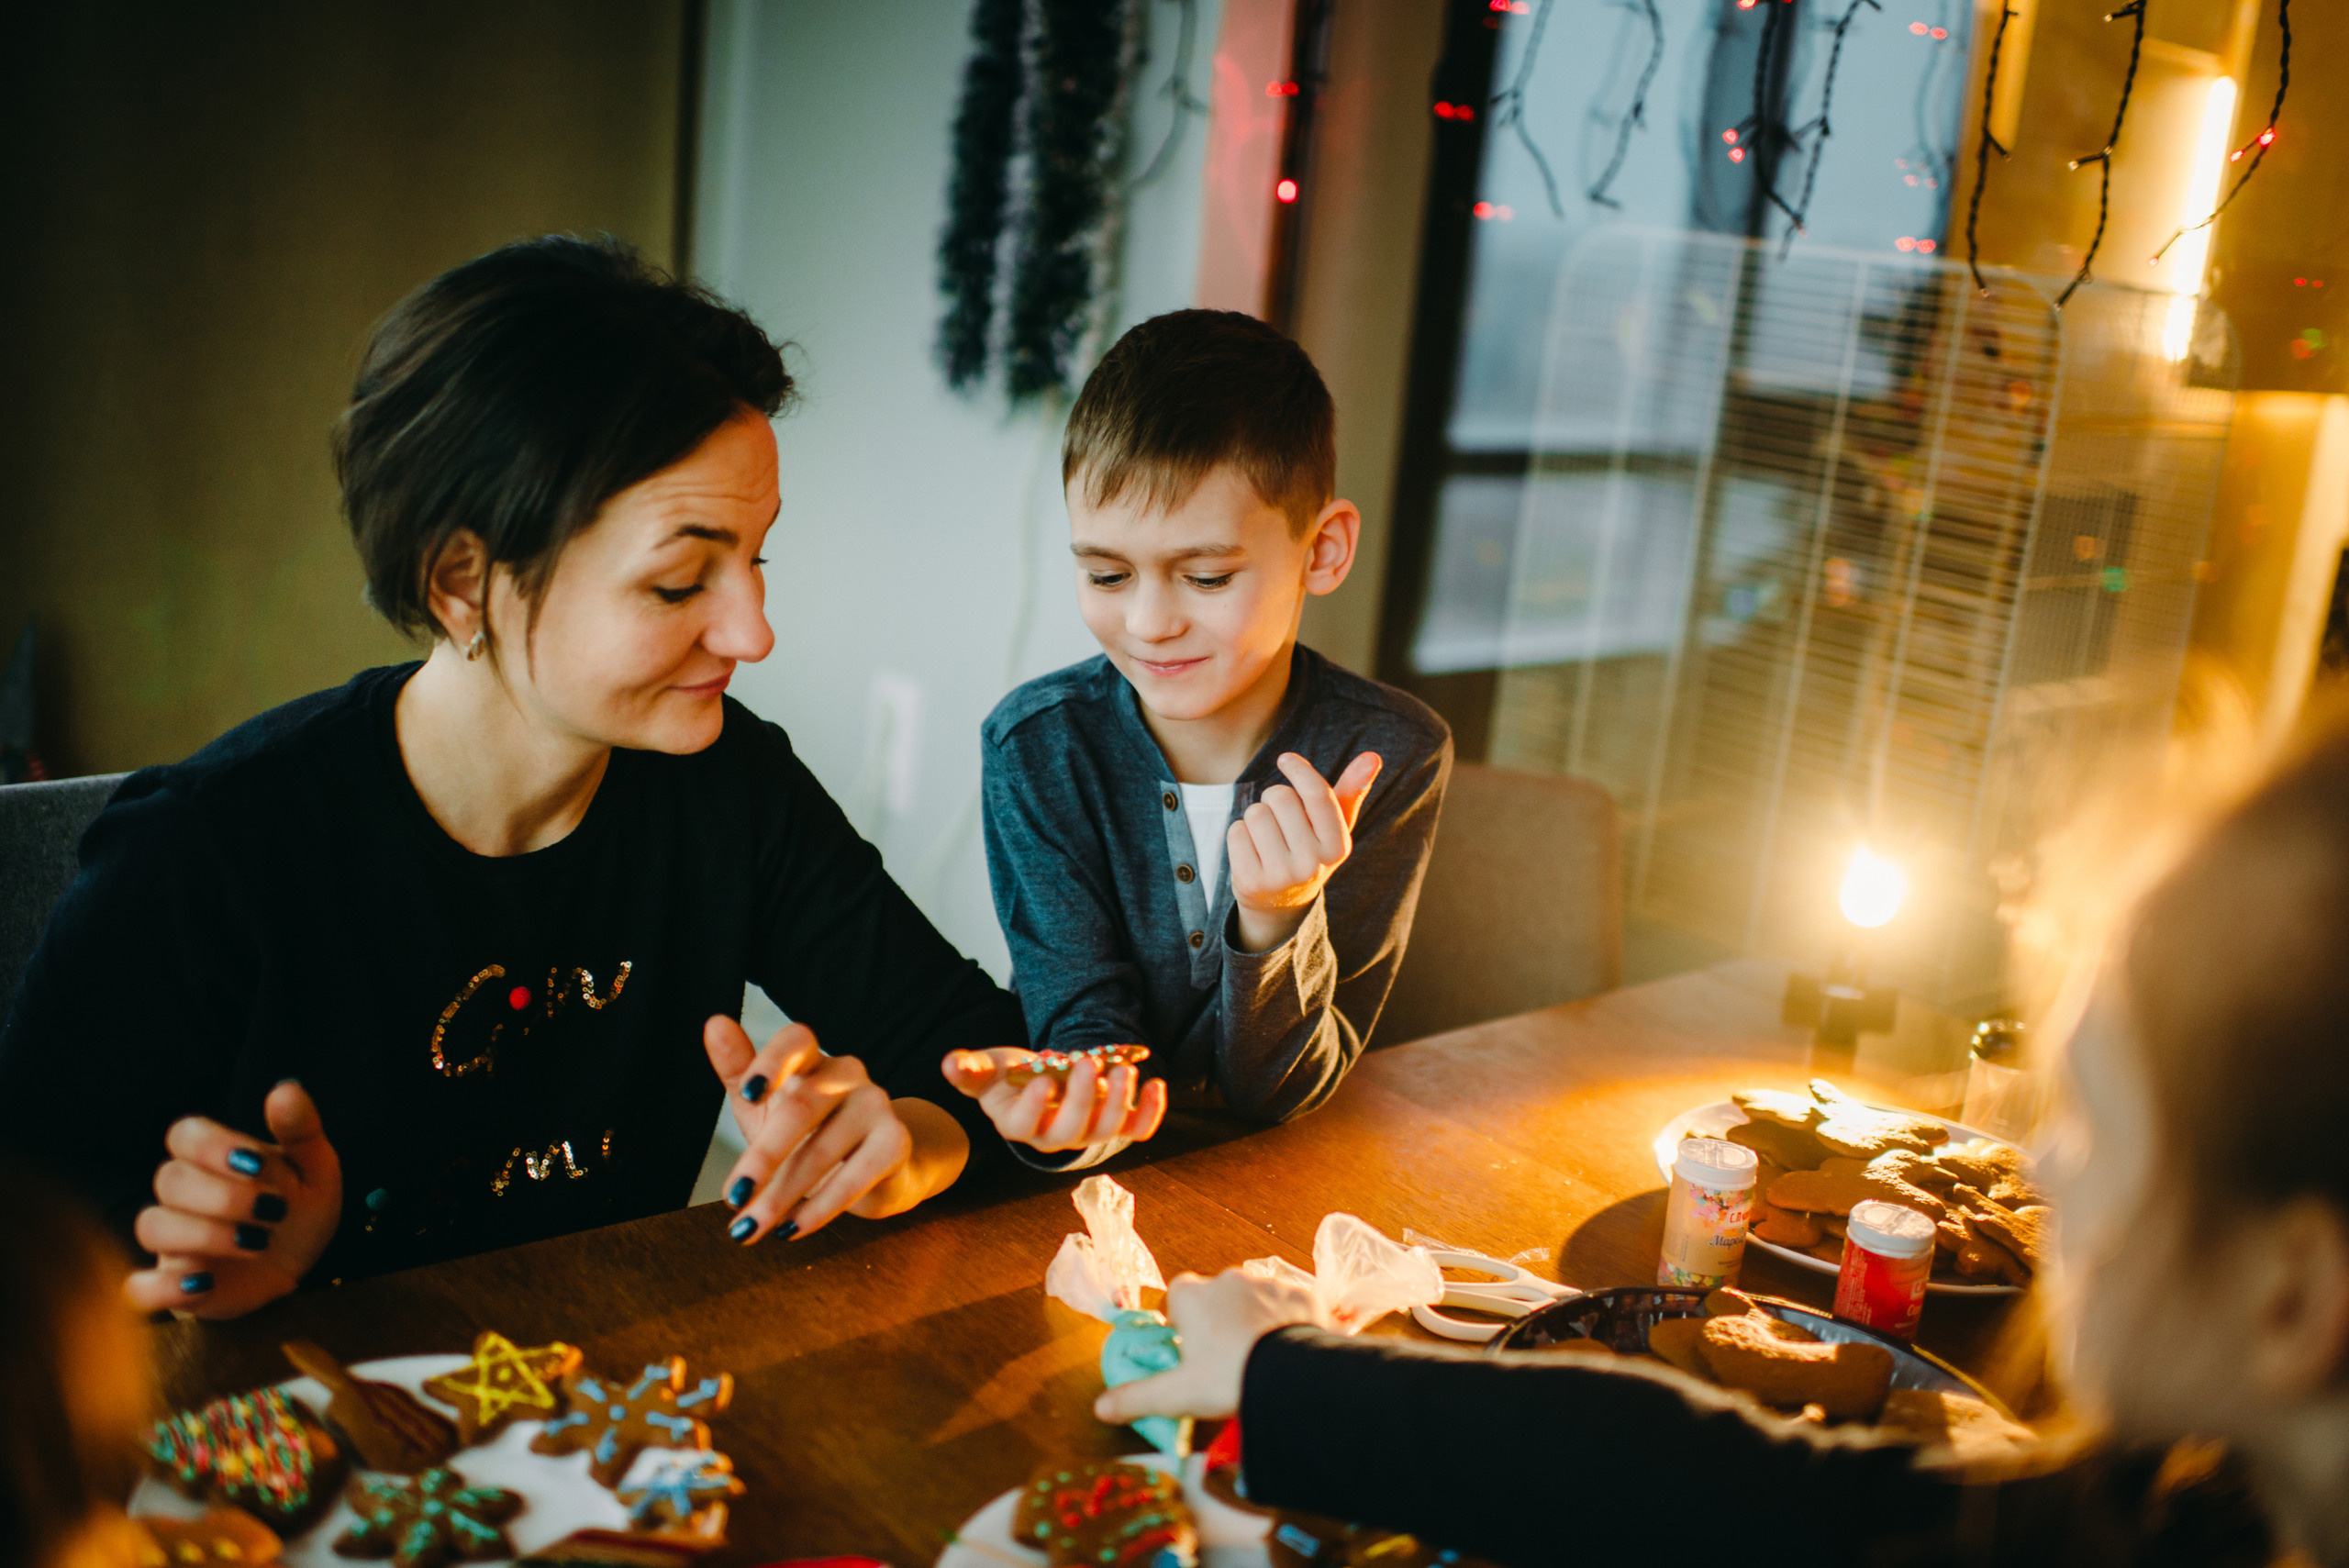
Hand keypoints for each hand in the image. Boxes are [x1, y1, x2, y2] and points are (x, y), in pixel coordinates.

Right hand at [124, 1081, 341, 1318]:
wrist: (300, 1264)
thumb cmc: (300, 1207)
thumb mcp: (315, 1168)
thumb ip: (301, 1130)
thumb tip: (286, 1090)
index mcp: (213, 1158)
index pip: (185, 1134)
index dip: (214, 1146)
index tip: (259, 1165)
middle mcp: (184, 1195)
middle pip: (169, 1179)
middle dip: (222, 1195)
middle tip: (275, 1210)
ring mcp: (174, 1241)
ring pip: (152, 1225)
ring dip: (203, 1234)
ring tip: (257, 1242)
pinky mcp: (172, 1285)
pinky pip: (139, 1288)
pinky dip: (162, 1288)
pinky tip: (205, 1283)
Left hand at [704, 1016, 926, 1243]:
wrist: (875, 1169)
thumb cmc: (808, 1133)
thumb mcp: (766, 1107)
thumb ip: (739, 1071)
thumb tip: (714, 1022)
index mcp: (812, 1060)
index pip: (797, 1040)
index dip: (772, 1062)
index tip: (749, 1094)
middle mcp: (847, 1073)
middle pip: (801, 1107)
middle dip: (763, 1158)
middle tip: (732, 1197)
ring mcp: (876, 1104)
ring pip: (823, 1150)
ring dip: (781, 1196)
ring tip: (750, 1228)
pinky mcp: (896, 1141)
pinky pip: (856, 1176)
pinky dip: (820, 1208)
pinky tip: (791, 1229)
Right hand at [942, 1049, 1167, 1152]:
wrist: (1043, 1081)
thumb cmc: (1010, 1077)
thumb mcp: (987, 1069)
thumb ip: (970, 1069)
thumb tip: (951, 1064)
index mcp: (1018, 1123)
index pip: (1024, 1125)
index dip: (1034, 1107)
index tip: (1042, 1080)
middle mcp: (1054, 1136)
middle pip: (1071, 1130)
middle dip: (1083, 1099)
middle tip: (1088, 1064)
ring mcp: (1088, 1131)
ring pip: (1107, 1130)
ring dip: (1120, 1102)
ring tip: (1124, 1069)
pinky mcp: (1115, 1124)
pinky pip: (1137, 1128)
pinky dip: (1151, 1112)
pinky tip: (1156, 1085)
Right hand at [1092, 1268, 1328, 1423]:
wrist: (1295, 1377)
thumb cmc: (1229, 1379)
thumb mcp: (1177, 1395)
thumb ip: (1136, 1398)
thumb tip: (1101, 1408)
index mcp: (1193, 1295)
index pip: (1178, 1299)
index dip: (1182, 1325)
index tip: (1190, 1353)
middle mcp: (1229, 1279)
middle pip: (1217, 1298)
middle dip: (1220, 1322)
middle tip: (1227, 1363)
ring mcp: (1269, 1282)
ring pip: (1254, 1300)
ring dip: (1254, 1322)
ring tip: (1261, 1362)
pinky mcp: (1303, 1294)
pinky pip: (1289, 1306)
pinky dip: (1287, 1325)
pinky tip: (1290, 1355)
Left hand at [1228, 752, 1380, 952]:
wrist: (1281, 903)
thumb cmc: (1310, 849)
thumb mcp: (1334, 825)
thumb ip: (1352, 790)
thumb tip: (1372, 756)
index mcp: (1338, 846)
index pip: (1317, 793)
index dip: (1298, 769)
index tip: (1285, 758)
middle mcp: (1312, 864)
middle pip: (1279, 796)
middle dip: (1275, 798)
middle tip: (1281, 819)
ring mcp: (1281, 875)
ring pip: (1256, 813)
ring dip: (1257, 816)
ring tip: (1268, 837)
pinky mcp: (1251, 881)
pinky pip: (1237, 831)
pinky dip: (1240, 834)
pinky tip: (1253, 851)